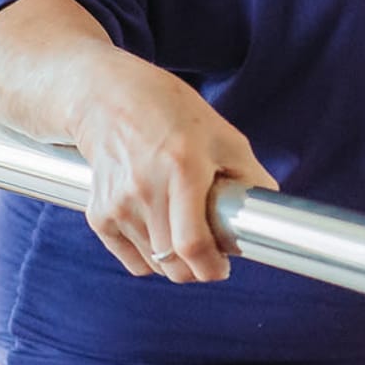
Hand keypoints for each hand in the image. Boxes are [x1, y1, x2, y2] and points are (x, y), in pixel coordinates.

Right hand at [74, 47, 277, 283]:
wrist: (107, 95)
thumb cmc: (169, 110)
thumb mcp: (221, 133)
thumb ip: (249, 175)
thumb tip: (266, 215)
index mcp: (182, 166)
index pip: (192, 244)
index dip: (211, 266)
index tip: (222, 265)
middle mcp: (146, 188)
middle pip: (173, 263)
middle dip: (197, 268)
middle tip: (208, 249)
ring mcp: (118, 203)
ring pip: (154, 265)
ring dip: (175, 260)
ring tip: (182, 228)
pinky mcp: (98, 214)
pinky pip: (132, 260)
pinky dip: (150, 256)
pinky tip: (158, 227)